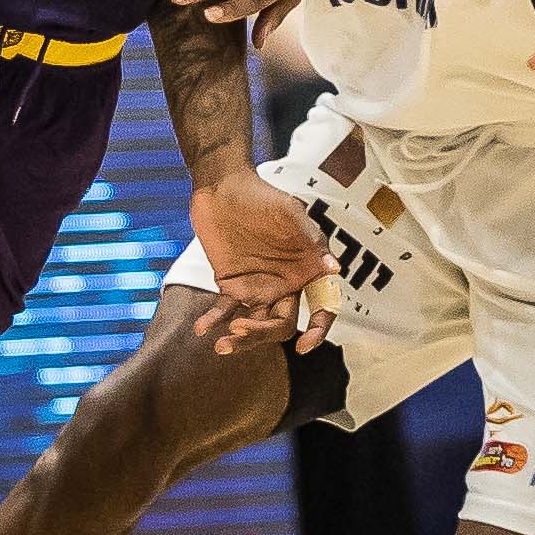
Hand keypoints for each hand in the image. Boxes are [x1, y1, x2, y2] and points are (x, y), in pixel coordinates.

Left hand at [187, 171, 335, 355]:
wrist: (223, 188)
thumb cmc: (262, 197)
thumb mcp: (290, 212)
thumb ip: (311, 239)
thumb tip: (333, 269)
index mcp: (308, 270)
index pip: (322, 306)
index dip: (319, 329)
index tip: (305, 345)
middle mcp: (286, 285)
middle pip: (282, 324)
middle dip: (264, 334)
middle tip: (240, 330)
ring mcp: (258, 288)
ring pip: (254, 325)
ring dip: (240, 338)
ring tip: (220, 342)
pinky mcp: (231, 286)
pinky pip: (224, 311)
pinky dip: (214, 322)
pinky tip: (202, 329)